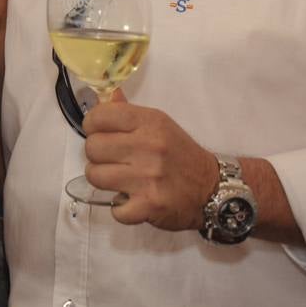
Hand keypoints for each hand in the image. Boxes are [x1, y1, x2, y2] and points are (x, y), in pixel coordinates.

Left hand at [81, 90, 218, 231]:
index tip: (100, 133)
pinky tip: (132, 200)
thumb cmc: (181, 154)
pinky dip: (120, 208)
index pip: (99, 117)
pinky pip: (114, 208)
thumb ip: (128, 112)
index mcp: (150, 122)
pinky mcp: (149, 205)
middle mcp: (149, 146)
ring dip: (103, 180)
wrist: (213, 188)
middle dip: (97, 155)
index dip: (92, 126)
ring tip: (119, 179)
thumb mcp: (160, 125)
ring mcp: (148, 177)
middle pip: (92, 147)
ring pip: (95, 175)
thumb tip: (104, 98)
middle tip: (112, 160)